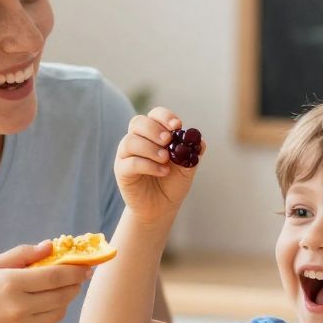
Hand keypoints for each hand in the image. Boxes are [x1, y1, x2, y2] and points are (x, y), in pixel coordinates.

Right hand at [0, 240, 92, 322]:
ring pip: (59, 311)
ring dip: (65, 299)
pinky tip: (45, 305)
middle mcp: (20, 307)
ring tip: (59, 289)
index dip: (76, 270)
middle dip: (75, 284)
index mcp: (11, 284)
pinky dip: (53, 313)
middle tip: (79, 276)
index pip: (56, 275)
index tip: (87, 266)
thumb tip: (50, 246)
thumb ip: (22, 254)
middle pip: (63, 294)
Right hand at [114, 107, 204, 224]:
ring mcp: (126, 155)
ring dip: (150, 148)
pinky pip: (130, 162)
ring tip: (166, 159)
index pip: (154, 115)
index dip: (164, 117)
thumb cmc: (172, 183)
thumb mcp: (187, 168)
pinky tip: (162, 171)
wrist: (162, 207)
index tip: (177, 126)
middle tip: (168, 140)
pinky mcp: (121, 171)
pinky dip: (148, 165)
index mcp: (152, 134)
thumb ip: (193, 154)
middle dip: (154, 129)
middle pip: (138, 122)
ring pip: (131, 141)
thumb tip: (200, 142)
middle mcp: (137, 140)